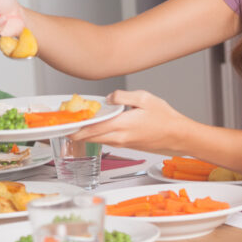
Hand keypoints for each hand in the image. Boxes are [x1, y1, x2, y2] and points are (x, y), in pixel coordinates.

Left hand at [72, 90, 188, 153]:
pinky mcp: (126, 145)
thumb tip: (108, 98)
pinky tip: (94, 127)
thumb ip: (122, 96)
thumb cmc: (165, 118)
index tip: (64, 126)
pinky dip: (97, 135)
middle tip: (64, 126)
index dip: (75, 129)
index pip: (92, 129)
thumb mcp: (145, 98)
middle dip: (76, 133)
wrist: (178, 136)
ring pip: (98, 140)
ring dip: (85, 134)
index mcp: (122, 125)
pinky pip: (106, 140)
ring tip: (75, 125)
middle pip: (91, 137)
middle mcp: (119, 137)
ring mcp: (122, 143)